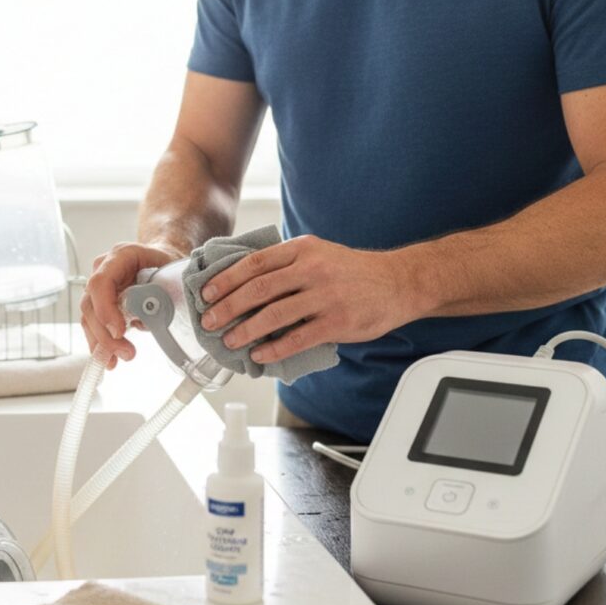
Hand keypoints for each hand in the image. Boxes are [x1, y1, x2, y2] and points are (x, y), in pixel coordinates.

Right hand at [80, 243, 178, 368]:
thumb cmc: (167, 262)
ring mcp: (99, 287)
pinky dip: (101, 344)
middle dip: (105, 334)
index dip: (105, 309)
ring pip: (89, 317)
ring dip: (102, 342)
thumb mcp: (171, 270)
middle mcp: (103, 270)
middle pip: (91, 304)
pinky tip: (109, 360)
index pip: (101, 282)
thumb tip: (152, 315)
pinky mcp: (100, 303)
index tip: (119, 331)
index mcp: (120, 256)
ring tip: (120, 359)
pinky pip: (94, 325)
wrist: (162, 257)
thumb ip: (162, 289)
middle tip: (127, 352)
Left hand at [198, 235, 420, 364]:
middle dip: (228, 307)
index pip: (255, 263)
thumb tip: (244, 281)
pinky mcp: (337, 322)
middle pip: (258, 289)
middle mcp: (312, 269)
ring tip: (230, 341)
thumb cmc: (352, 270)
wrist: (398, 282)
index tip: (207, 293)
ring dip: (246, 330)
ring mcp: (325, 296)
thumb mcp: (319, 252)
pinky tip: (260, 355)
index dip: (226, 279)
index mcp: (303, 249)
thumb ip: (287, 263)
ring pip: (274, 316)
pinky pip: (297, 338)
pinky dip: (274, 349)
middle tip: (210, 321)